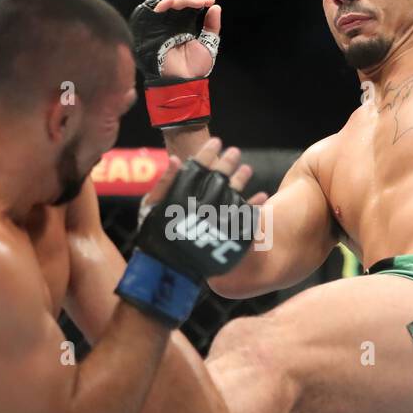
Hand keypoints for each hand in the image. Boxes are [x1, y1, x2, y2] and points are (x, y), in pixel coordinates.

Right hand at [116, 137, 262, 324]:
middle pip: (217, 177)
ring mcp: (214, 221)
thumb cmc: (154, 236)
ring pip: (233, 194)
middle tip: (235, 151)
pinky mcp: (226, 237)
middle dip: (227, 162)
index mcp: (179, 195)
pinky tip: (262, 196)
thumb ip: (164, 183)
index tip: (216, 142)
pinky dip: (254, 206)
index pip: (197, 166)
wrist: (165, 270)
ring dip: (241, 179)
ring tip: (247, 169)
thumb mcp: (150, 208)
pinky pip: (245, 218)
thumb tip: (177, 158)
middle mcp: (199, 205)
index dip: (207, 153)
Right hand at [152, 0, 221, 78]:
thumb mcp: (209, 45)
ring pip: (170, 4)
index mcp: (185, 27)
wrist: (183, 81)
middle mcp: (173, 25)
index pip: (190, 6)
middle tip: (206, 0)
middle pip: (180, 2)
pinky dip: (165, 3)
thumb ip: (212, 26)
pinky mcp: (153, 29)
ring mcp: (163, 26)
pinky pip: (155, 11)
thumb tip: (216, 8)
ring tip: (197, 2)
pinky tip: (176, 2)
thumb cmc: (194, 69)